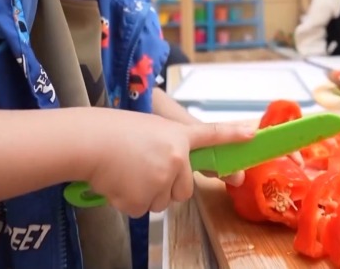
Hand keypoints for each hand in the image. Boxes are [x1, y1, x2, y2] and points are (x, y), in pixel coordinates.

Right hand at [85, 114, 254, 217]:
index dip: (232, 136)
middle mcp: (176, 158)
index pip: (211, 135)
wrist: (89, 142)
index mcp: (177, 136)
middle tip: (141, 169)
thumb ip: (168, 147)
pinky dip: (128, 201)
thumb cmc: (112, 132)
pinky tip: (117, 183)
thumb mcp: (149, 129)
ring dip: (145, 194)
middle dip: (165, 186)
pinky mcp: (144, 198)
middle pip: (183, 190)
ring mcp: (161, 179)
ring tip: (126, 172)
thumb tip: (172, 171)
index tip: (251, 134)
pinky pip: (141, 209)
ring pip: (162, 202)